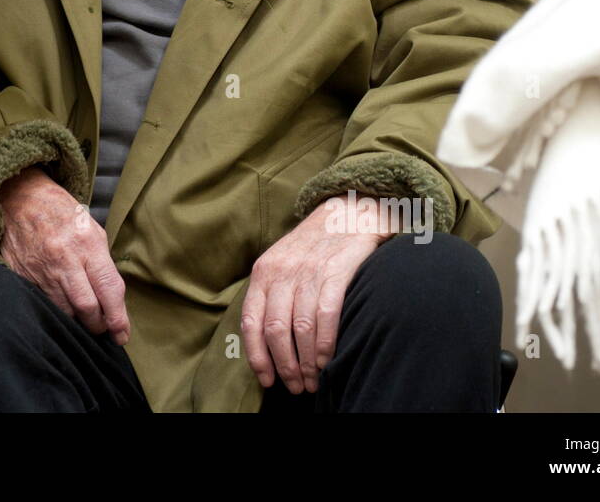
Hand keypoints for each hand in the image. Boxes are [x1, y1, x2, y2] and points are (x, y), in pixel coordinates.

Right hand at [0, 165, 130, 344]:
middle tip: (101, 329)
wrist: (22, 198)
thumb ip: (102, 265)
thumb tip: (112, 301)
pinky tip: (59, 309)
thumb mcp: (92, 230)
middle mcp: (64, 258)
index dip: (118, 318)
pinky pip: (42, 303)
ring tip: (82, 321)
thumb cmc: (62, 214)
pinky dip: (53, 311)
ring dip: (76, 322)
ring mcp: (41, 269)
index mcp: (88, 243)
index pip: (109, 289)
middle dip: (97, 325)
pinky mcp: (22, 275)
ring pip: (63, 310)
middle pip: (86, 307)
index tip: (122, 335)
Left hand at [242, 194, 393, 394]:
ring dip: (307, 363)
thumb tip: (266, 343)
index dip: (257, 356)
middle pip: (276, 331)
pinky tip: (328, 361)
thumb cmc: (314, 247)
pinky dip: (326, 345)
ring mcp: (308, 271)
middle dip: (285, 366)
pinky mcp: (335, 271)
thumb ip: (272, 295)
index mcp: (263, 272)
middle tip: (295, 387)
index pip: (251, 322)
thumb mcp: (283, 263)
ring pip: (300, 329)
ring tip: (313, 382)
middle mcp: (281, 272)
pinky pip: (326, 316)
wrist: (348, 212)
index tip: (267, 380)